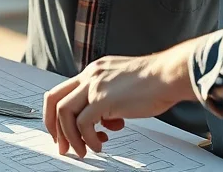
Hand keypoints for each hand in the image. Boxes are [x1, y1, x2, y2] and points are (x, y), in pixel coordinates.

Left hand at [43, 40, 199, 157]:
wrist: (169, 75)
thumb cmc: (155, 82)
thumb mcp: (124, 85)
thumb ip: (110, 99)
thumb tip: (105, 121)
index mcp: (95, 71)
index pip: (63, 90)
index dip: (58, 114)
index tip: (65, 132)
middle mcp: (90, 75)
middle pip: (54, 99)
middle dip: (53, 126)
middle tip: (63, 146)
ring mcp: (95, 85)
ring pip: (65, 113)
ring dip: (71, 137)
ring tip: (84, 150)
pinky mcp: (102, 99)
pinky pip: (83, 124)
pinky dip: (88, 139)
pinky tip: (100, 145)